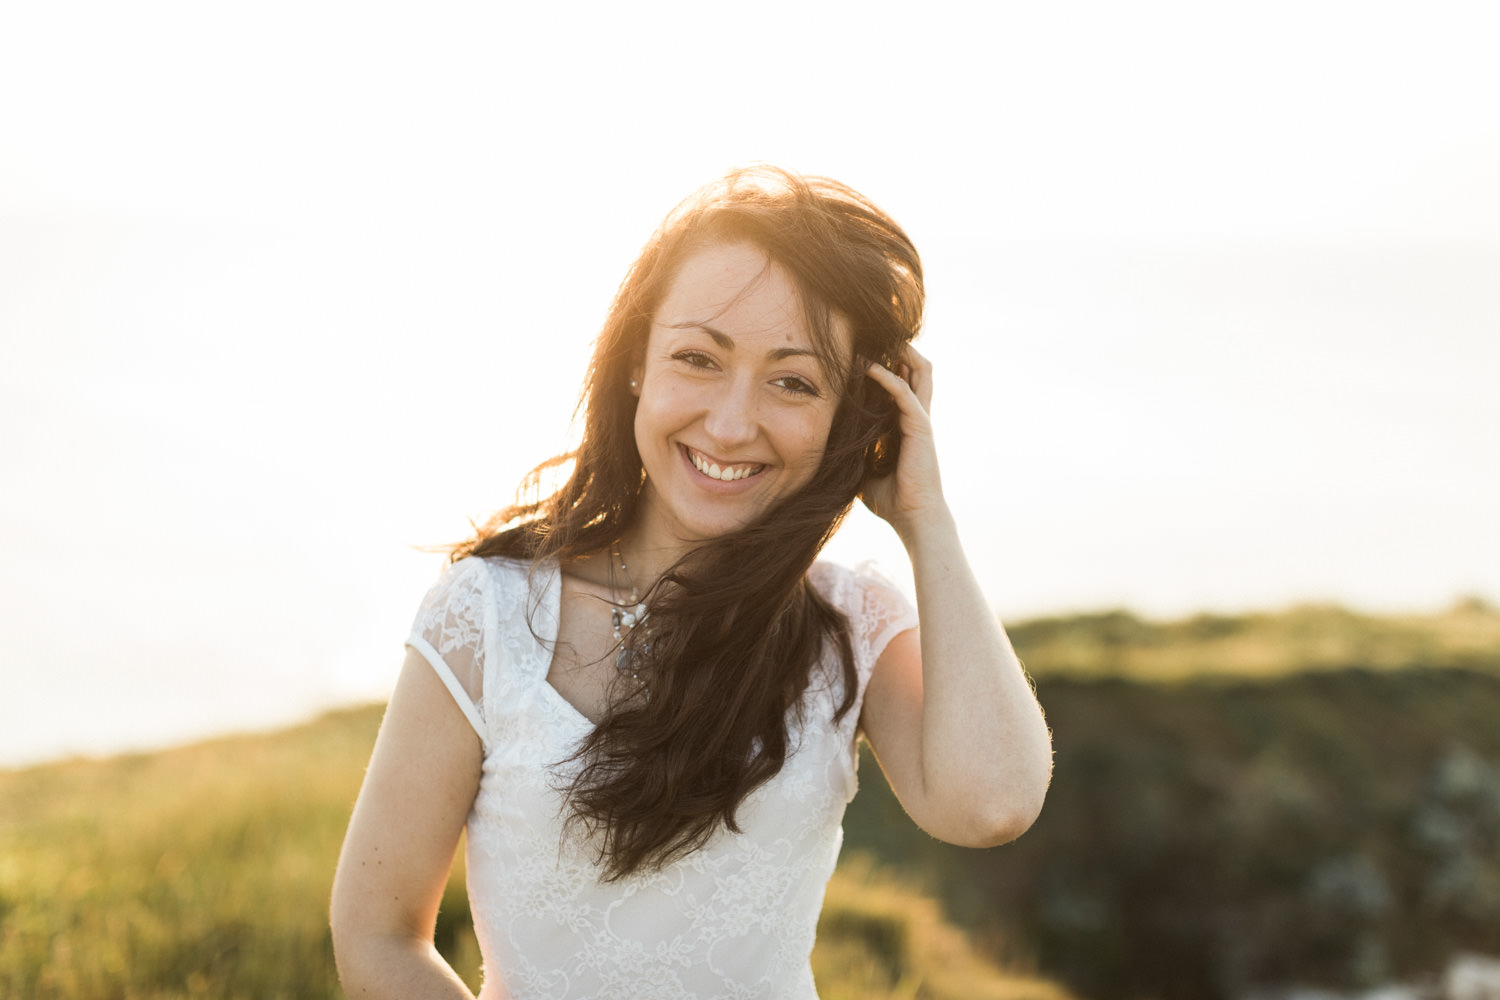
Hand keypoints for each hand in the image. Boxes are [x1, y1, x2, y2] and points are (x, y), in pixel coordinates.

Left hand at [860, 345, 948, 539]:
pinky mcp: (920, 426)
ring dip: (900, 353)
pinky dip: (887, 376)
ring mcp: (921, 419)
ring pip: (919, 372)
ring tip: (879, 338)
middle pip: (918, 370)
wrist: (913, 517)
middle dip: (901, 349)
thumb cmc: (891, 499)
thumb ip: (855, 454)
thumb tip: (829, 450)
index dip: (890, 364)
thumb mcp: (865, 470)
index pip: (904, 384)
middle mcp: (917, 416)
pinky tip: (868, 366)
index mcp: (907, 424)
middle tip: (876, 334)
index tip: (865, 351)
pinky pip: (904, 392)